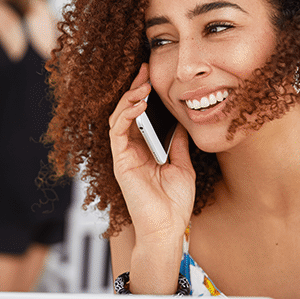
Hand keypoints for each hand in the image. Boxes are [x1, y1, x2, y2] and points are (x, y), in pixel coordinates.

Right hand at [108, 63, 195, 247]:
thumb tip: (180, 125)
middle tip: (144, 70)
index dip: (143, 95)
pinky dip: (126, 115)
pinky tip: (138, 104)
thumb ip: (178, 145)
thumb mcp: (182, 166)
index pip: (139, 116)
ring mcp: (124, 156)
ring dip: (129, 99)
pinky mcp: (120, 162)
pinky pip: (117, 132)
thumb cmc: (174, 203)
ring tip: (142, 85)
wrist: (168, 227)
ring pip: (118, 118)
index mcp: (144, 150)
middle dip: (134, 89)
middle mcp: (131, 151)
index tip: (152, 77)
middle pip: (126, 112)